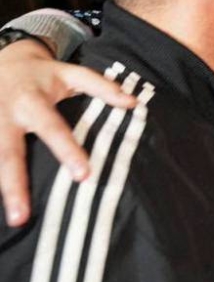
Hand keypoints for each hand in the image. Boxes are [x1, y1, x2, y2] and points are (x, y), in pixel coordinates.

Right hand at [0, 40, 135, 226]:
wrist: (2, 60)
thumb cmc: (43, 75)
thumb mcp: (70, 73)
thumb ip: (100, 86)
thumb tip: (132, 103)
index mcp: (32, 101)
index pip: (52, 129)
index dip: (67, 150)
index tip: (82, 175)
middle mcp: (6, 116)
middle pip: (9, 153)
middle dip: (15, 184)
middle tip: (22, 216)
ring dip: (3, 190)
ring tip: (13, 220)